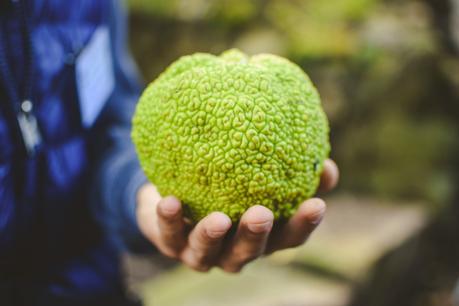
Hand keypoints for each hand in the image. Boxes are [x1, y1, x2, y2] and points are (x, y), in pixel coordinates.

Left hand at [136, 159, 338, 272]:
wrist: (176, 195)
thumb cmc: (226, 187)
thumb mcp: (254, 177)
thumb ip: (285, 169)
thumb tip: (326, 159)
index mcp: (260, 237)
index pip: (288, 237)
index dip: (303, 225)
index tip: (317, 204)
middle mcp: (233, 250)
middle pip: (249, 251)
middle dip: (255, 235)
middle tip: (262, 215)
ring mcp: (202, 252)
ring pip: (208, 251)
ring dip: (213, 236)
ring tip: (218, 220)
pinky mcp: (171, 243)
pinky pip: (169, 234)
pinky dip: (169, 220)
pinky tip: (170, 201)